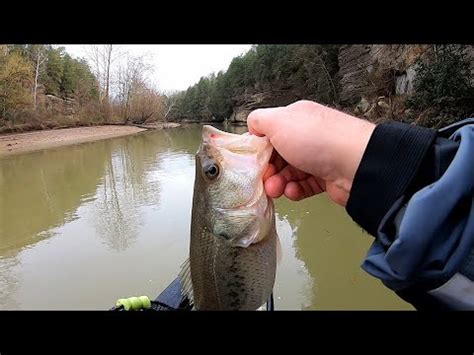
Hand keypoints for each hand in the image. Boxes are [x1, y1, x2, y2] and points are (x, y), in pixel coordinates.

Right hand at [247, 100, 374, 205]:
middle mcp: (308, 135)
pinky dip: (296, 190)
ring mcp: (319, 157)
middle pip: (278, 155)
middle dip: (268, 169)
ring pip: (290, 172)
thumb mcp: (278, 121)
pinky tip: (293, 192)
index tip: (253, 161)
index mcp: (297, 118)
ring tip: (276, 190)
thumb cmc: (316, 140)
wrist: (356, 165)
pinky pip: (304, 185)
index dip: (260, 147)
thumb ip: (259, 120)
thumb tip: (252, 127)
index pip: (270, 132)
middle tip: (265, 181)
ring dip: (279, 182)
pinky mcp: (327, 177)